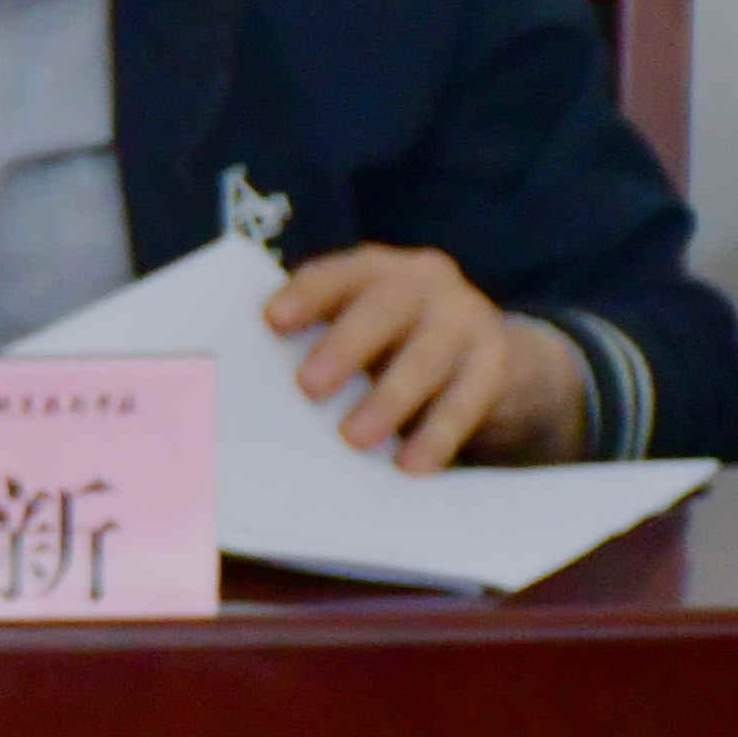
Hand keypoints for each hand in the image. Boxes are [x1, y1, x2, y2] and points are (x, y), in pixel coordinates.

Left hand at [266, 246, 586, 470]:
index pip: (335, 275)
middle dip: (345, 346)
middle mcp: (422, 284)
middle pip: (382, 309)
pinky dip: (438, 434)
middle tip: (308, 388)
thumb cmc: (389, 346)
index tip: (272, 320)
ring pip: (427, 357)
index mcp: (372, 271)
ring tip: (354, 439)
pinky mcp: (494, 363)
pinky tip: (412, 464)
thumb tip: (243, 396)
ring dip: (389, 399)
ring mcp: (465, 318)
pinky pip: (467, 399)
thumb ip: (312, 346)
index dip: (307, 295)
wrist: (487, 359)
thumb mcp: (356, 332)